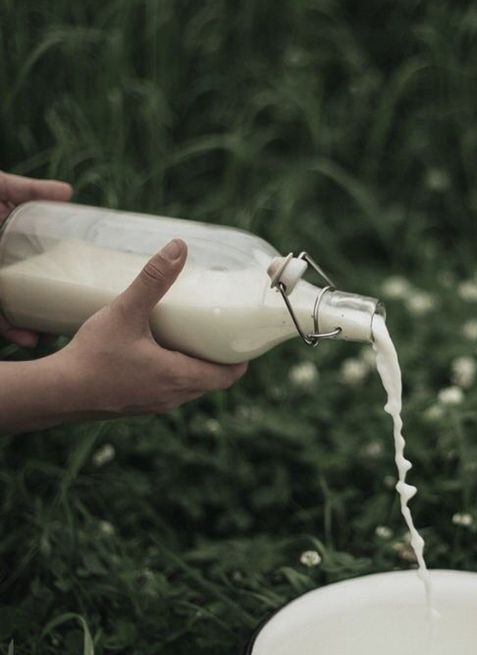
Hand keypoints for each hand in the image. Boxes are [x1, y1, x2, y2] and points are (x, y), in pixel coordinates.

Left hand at [0, 170, 72, 346]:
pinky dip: (9, 329)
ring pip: (8, 312)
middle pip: (24, 294)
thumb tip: (69, 192)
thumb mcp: (0, 188)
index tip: (77, 292)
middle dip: (43, 315)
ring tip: (43, 339)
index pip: (35, 268)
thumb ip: (31, 191)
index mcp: (6, 246)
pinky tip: (26, 338)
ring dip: (26, 330)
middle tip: (62, 325)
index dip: (55, 283)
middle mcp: (1, 268)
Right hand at [57, 238, 247, 418]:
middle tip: (217, 331)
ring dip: (194, 367)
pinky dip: (171, 375)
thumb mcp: (126, 312)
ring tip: (190, 338)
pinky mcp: (135, 406)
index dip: (240, 359)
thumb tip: (178, 248)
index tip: (243, 338)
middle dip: (218, 359)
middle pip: (210, 381)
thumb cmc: (92, 356)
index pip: (227, 376)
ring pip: (187, 388)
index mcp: (178, 378)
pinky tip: (156, 353)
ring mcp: (153, 405)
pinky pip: (165, 391)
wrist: (56, 392)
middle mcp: (171, 397)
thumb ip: (152, 280)